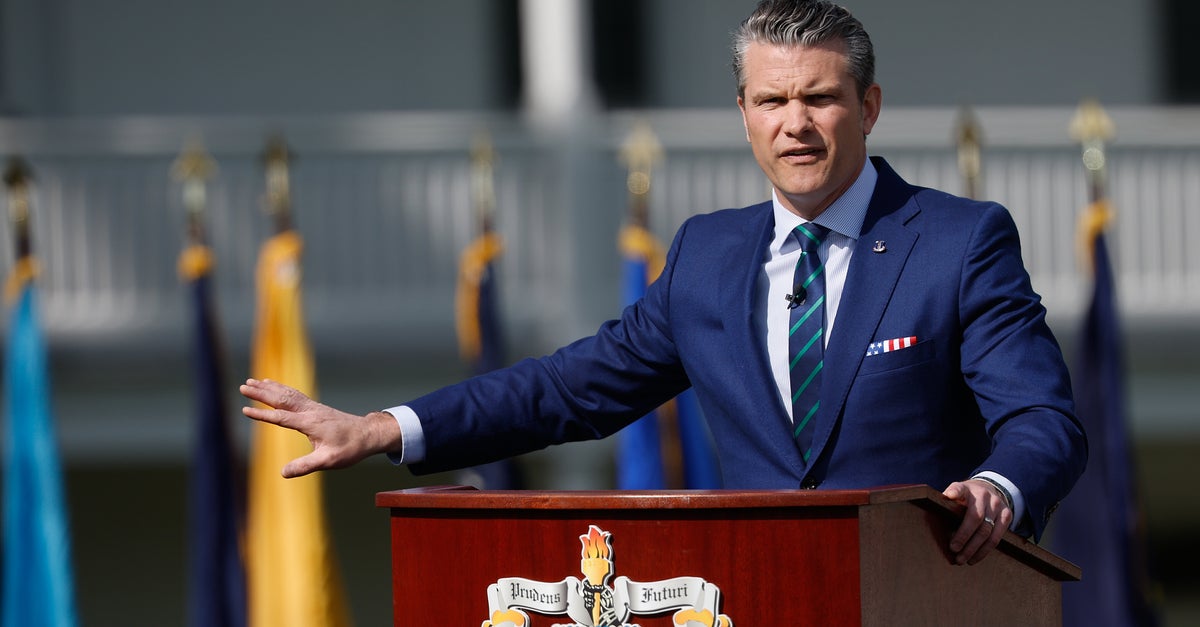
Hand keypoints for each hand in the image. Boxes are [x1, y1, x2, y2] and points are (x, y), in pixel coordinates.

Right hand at [240, 378, 402, 477]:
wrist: (368, 434)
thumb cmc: (350, 448)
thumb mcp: (328, 460)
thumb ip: (305, 466)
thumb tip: (282, 473)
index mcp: (311, 423)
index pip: (281, 417)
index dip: (262, 415)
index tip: (244, 410)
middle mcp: (310, 411)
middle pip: (282, 399)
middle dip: (261, 393)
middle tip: (242, 386)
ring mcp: (313, 407)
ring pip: (288, 394)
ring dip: (269, 388)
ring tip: (252, 381)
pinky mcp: (316, 408)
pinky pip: (295, 394)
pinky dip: (282, 388)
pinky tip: (274, 386)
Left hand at [942, 479, 1011, 564]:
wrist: (990, 490)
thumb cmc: (967, 498)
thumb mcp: (956, 495)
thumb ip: (948, 503)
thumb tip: (932, 514)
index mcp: (967, 488)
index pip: (960, 488)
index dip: (955, 492)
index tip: (950, 496)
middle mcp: (984, 495)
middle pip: (975, 518)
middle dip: (963, 536)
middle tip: (954, 550)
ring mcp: (997, 504)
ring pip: (987, 531)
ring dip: (974, 549)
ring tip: (962, 560)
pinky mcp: (1007, 515)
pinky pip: (997, 537)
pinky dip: (985, 550)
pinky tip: (975, 557)